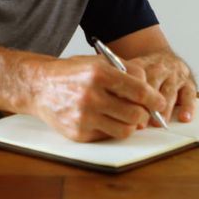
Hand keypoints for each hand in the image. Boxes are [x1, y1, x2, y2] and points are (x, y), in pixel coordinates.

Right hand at [28, 55, 166, 141]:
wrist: (40, 87)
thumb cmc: (72, 73)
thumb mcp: (98, 62)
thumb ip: (126, 70)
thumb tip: (150, 88)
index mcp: (98, 74)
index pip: (139, 91)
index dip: (154, 99)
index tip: (159, 101)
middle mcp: (91, 97)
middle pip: (135, 114)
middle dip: (144, 114)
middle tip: (143, 111)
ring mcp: (84, 118)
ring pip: (124, 130)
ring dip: (130, 124)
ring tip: (126, 115)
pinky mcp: (78, 134)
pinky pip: (107, 136)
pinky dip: (111, 128)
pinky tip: (105, 118)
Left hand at [128, 50, 196, 123]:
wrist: (166, 58)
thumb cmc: (146, 72)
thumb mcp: (134, 71)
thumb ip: (125, 84)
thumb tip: (113, 103)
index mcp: (144, 63)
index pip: (136, 76)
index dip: (130, 92)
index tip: (124, 107)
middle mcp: (161, 66)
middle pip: (154, 82)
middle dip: (147, 102)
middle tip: (141, 120)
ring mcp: (176, 74)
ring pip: (170, 91)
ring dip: (164, 108)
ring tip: (159, 123)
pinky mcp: (190, 82)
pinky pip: (190, 94)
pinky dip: (188, 107)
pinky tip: (184, 118)